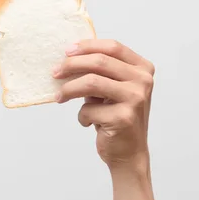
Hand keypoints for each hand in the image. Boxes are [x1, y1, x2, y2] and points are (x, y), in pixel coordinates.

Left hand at [53, 40, 154, 172]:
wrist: (129, 153)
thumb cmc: (117, 117)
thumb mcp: (112, 89)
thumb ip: (100, 72)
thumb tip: (68, 57)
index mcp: (143, 69)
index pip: (113, 47)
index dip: (87, 46)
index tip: (67, 51)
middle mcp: (143, 81)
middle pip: (100, 61)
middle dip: (72, 65)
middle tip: (55, 72)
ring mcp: (135, 99)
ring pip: (91, 82)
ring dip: (69, 89)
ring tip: (59, 97)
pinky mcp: (123, 117)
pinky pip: (88, 109)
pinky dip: (82, 116)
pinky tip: (87, 122)